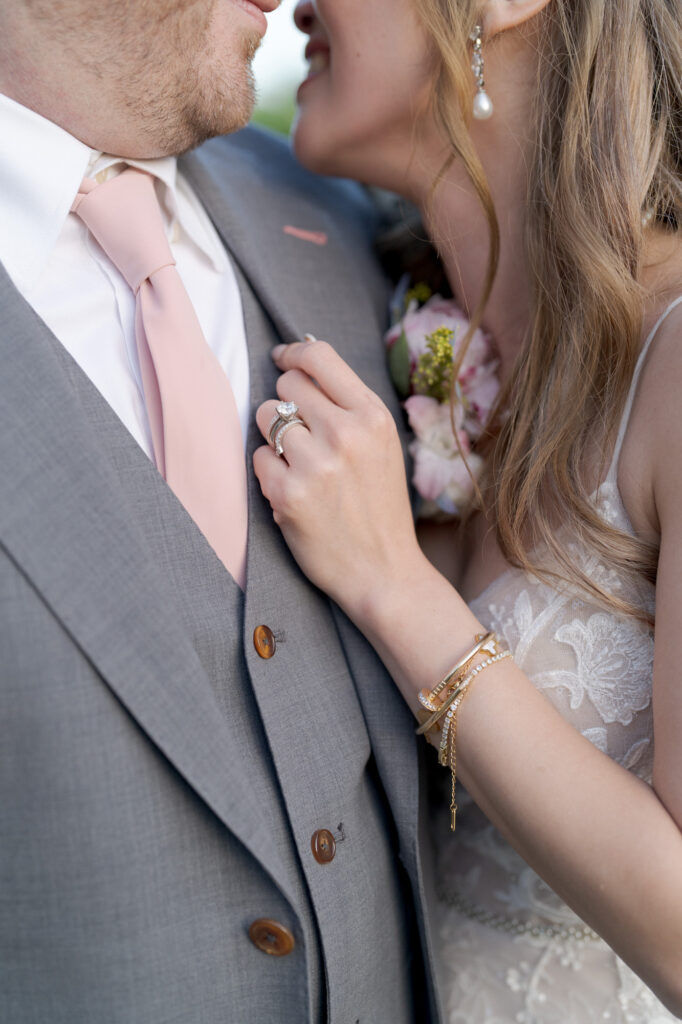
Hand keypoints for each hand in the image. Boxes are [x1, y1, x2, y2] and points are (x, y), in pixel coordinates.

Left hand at [253, 339, 425, 618]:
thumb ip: (349, 406)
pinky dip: (269, 472)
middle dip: (286, 403)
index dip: (292, 353)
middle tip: (300, 432)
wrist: (384, 571)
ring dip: (274, 437)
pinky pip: (258, 458)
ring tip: (297, 463)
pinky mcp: (288, 494)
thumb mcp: (382, 446)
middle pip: (287, 385)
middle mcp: (346, 434)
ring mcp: (316, 464)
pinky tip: (292, 490)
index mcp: (373, 417)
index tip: (281, 358)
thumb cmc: (379, 506)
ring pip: (266, 417)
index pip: (319, 357)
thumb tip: (301, 359)